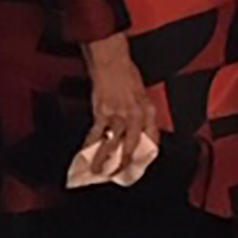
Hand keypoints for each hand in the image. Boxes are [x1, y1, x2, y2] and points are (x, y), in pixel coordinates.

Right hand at [83, 34, 157, 171]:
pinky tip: (85, 155)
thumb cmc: (127, 75)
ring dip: (105, 160)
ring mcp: (118, 116)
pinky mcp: (101, 113)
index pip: (152, 138)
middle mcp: (136, 115)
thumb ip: (141, 113)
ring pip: (112, 144)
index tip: (140, 164)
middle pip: (132, 146)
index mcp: (148, 110)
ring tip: (99, 171)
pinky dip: (89, 146)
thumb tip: (136, 132)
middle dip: (125, 163)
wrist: (112, 63)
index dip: (147, 154)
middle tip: (119, 174)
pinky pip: (95, 135)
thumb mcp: (142, 95)